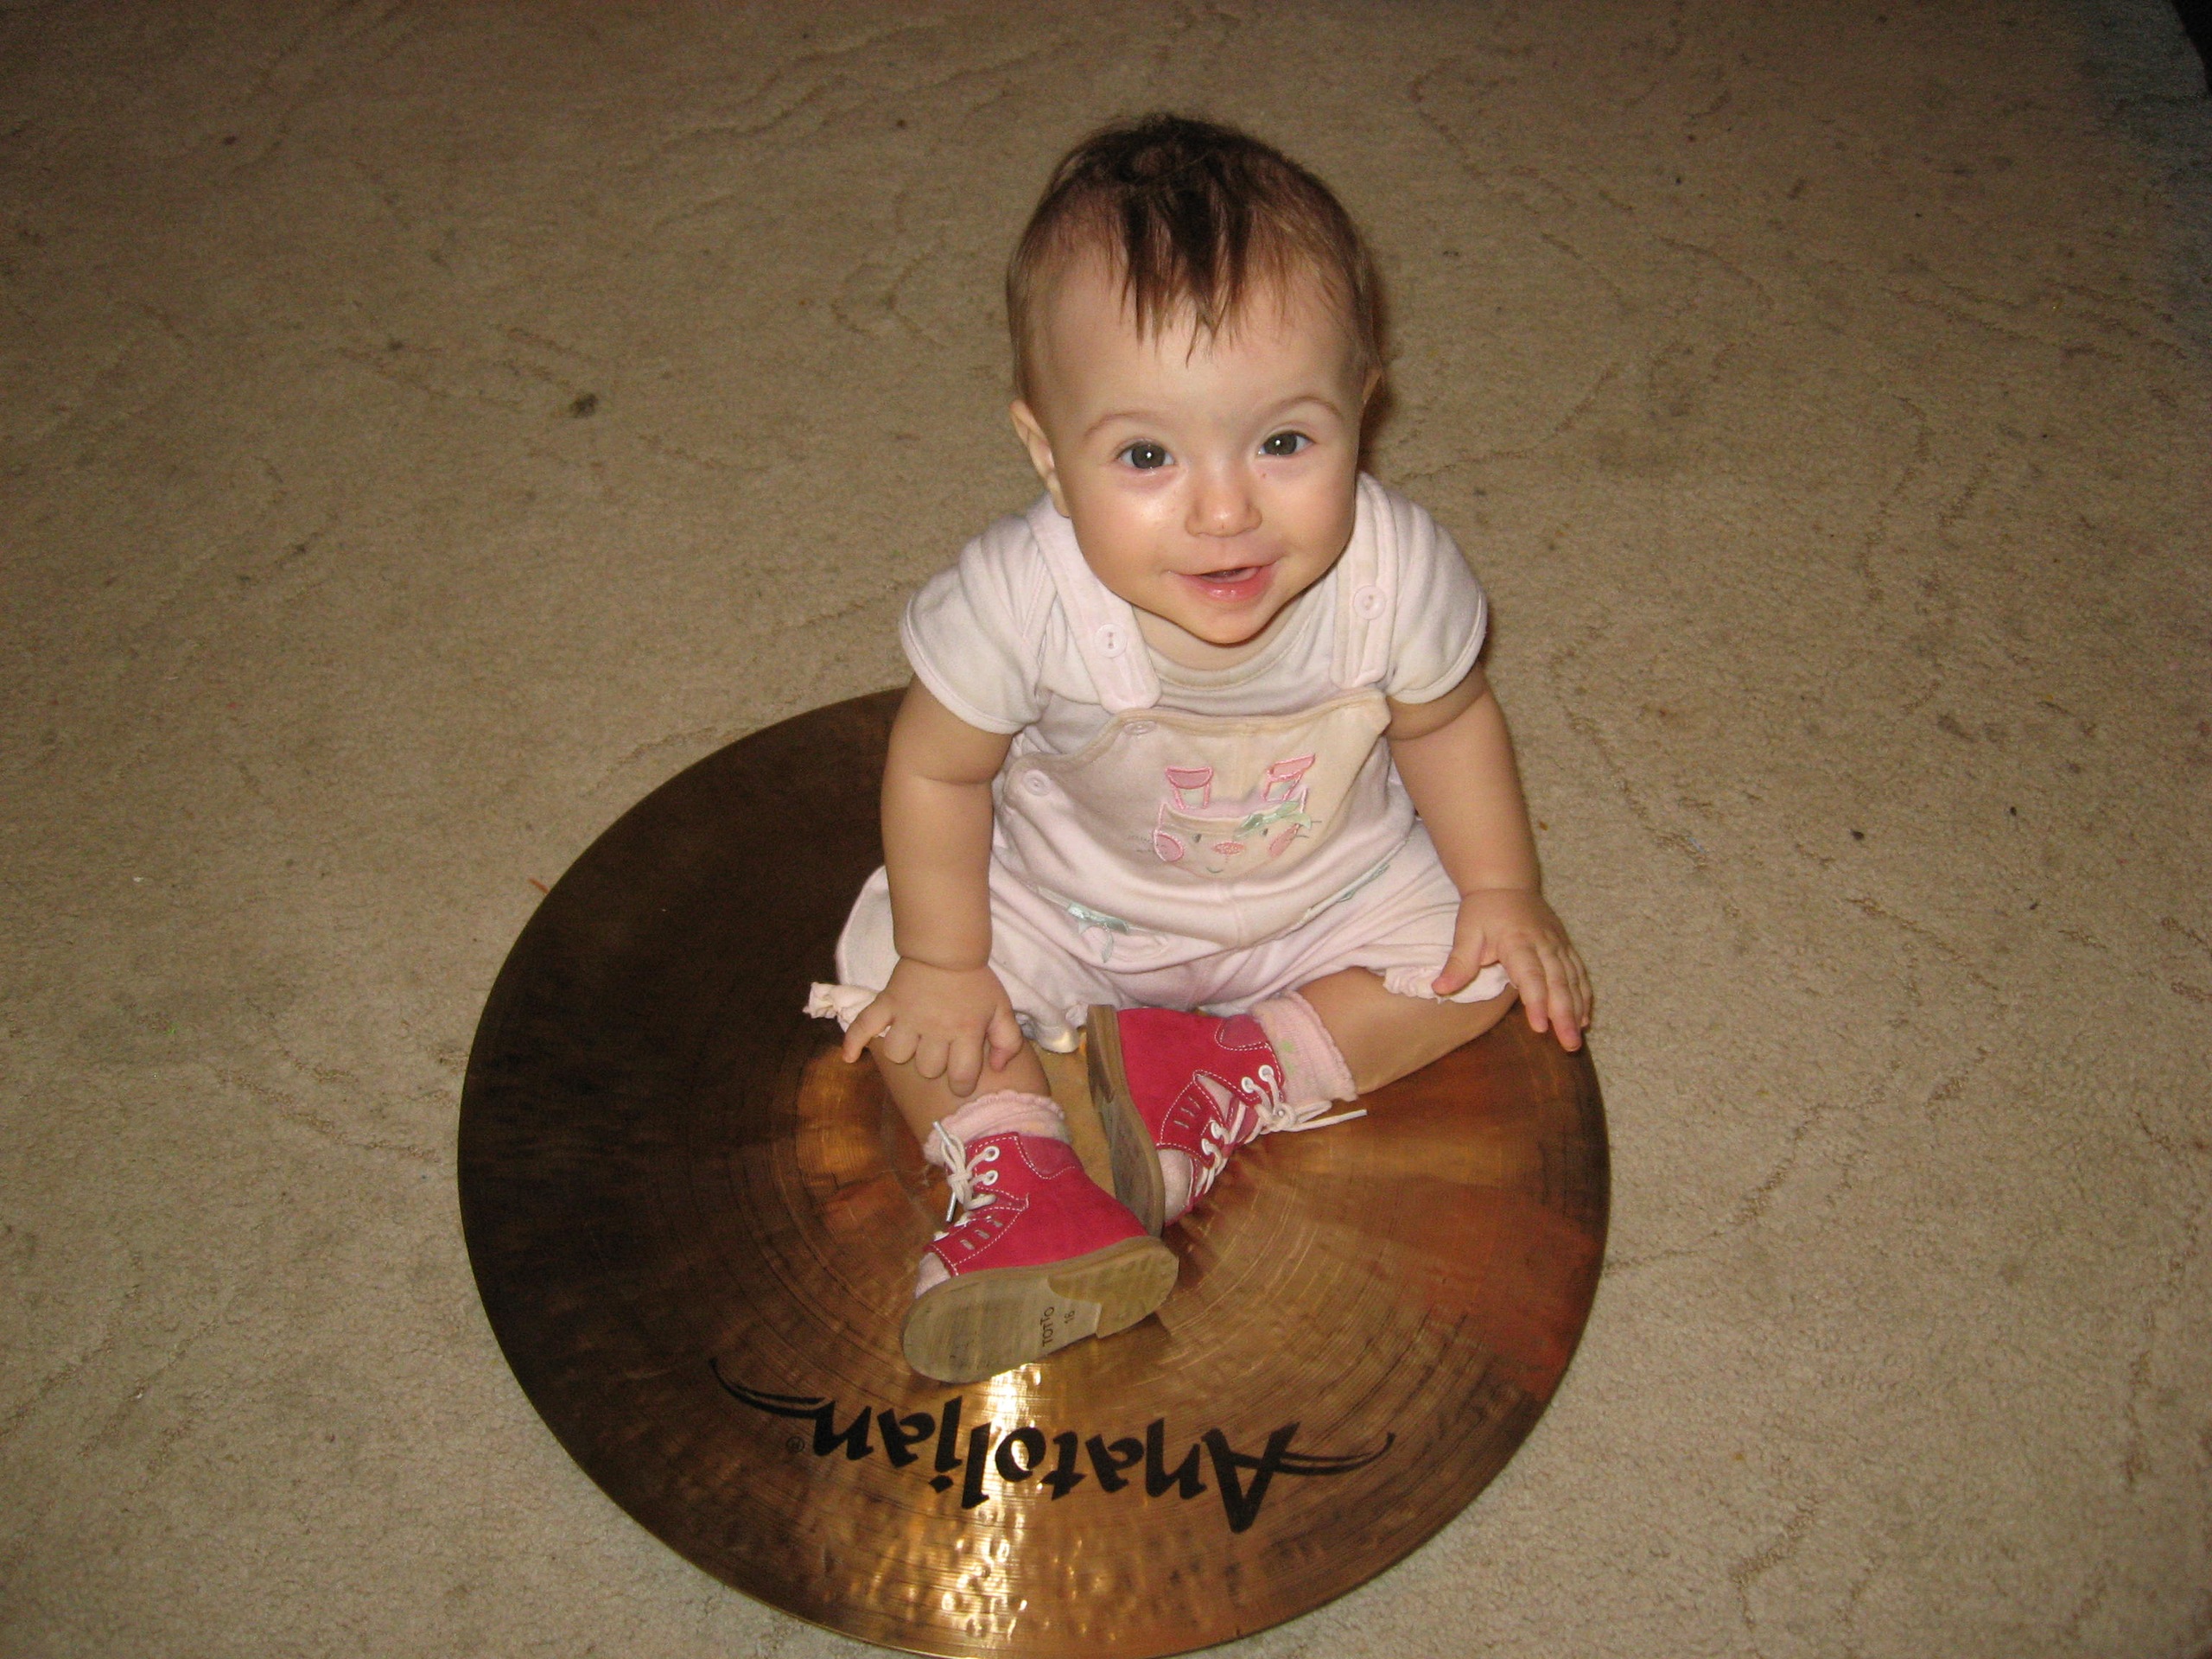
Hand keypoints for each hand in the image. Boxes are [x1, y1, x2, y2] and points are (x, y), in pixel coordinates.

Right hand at [840, 957, 1026, 1096]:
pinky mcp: (887, 1004)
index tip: (961, 1080)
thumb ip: (1008, 1040)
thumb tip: (998, 1069)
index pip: (961, 1077)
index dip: (962, 1085)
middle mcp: (935, 1029)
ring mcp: (907, 1017)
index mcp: (965, 1032)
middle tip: (939, 1048)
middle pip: (927, 1069)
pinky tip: (850, 1058)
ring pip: (897, 1054)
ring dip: (904, 1052)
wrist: (947, 947)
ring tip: (912, 1041)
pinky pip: (865, 1025)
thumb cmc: (976, 981)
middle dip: (934, 1064)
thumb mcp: (1003, 1009)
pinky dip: (854, 1042)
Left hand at [1433, 888, 1592, 1050]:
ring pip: (1572, 980)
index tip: (1539, 1027)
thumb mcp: (1466, 932)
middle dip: (1564, 1015)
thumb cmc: (1484, 911)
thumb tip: (1439, 989)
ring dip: (1576, 1010)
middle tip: (1568, 1044)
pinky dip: (1583, 996)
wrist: (1506, 882)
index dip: (1536, 1001)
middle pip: (1558, 982)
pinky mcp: (1565, 946)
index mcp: (1518, 941)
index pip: (1530, 975)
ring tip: (1576, 1039)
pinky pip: (1578, 973)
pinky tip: (1584, 1018)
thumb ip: (1458, 962)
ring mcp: (1558, 945)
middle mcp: (1543, 944)